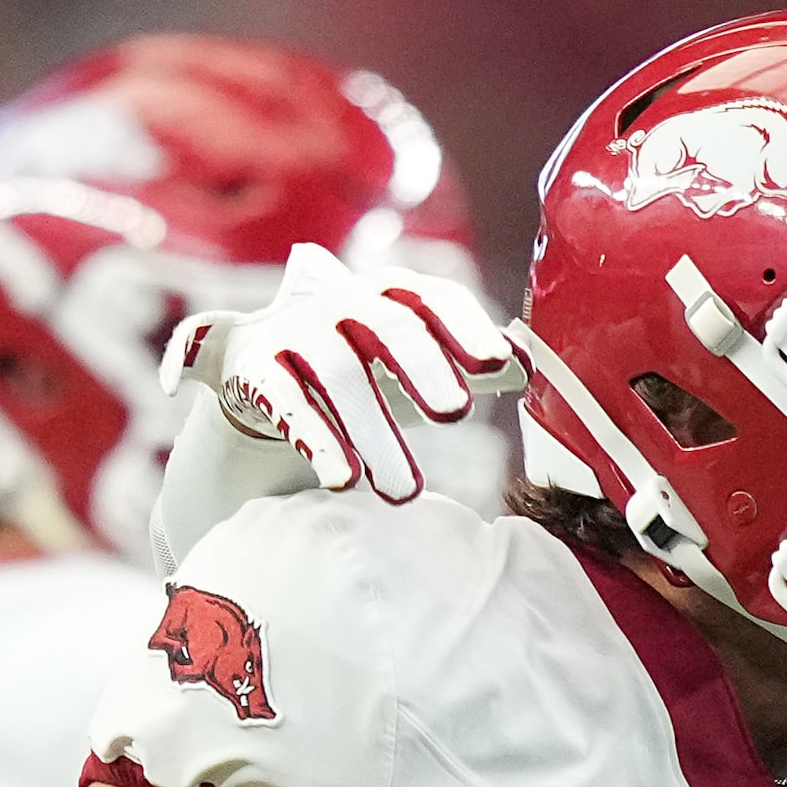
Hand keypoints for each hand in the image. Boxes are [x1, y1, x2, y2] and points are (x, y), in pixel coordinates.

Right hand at [162, 241, 515, 502]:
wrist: (257, 362)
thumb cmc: (358, 359)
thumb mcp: (411, 354)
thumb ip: (467, 355)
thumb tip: (528, 365)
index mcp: (390, 294)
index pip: (434, 298)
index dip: (466, 324)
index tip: (498, 361)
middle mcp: (345, 303)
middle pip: (390, 330)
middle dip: (425, 368)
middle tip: (457, 414)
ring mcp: (298, 333)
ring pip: (340, 377)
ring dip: (374, 433)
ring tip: (404, 493)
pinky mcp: (257, 369)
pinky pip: (288, 404)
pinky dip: (315, 441)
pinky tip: (343, 479)